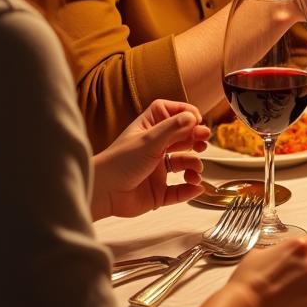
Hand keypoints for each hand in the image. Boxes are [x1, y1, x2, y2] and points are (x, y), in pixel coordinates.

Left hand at [91, 100, 209, 219]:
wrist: (102, 193)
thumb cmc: (119, 161)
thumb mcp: (149, 140)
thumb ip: (173, 128)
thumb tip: (193, 117)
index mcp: (149, 131)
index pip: (171, 113)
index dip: (185, 114)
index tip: (197, 120)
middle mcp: (155, 148)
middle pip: (183, 138)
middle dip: (195, 140)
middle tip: (203, 142)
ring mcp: (157, 170)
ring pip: (184, 164)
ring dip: (195, 165)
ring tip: (196, 169)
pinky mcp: (158, 192)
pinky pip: (179, 190)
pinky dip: (189, 190)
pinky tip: (195, 187)